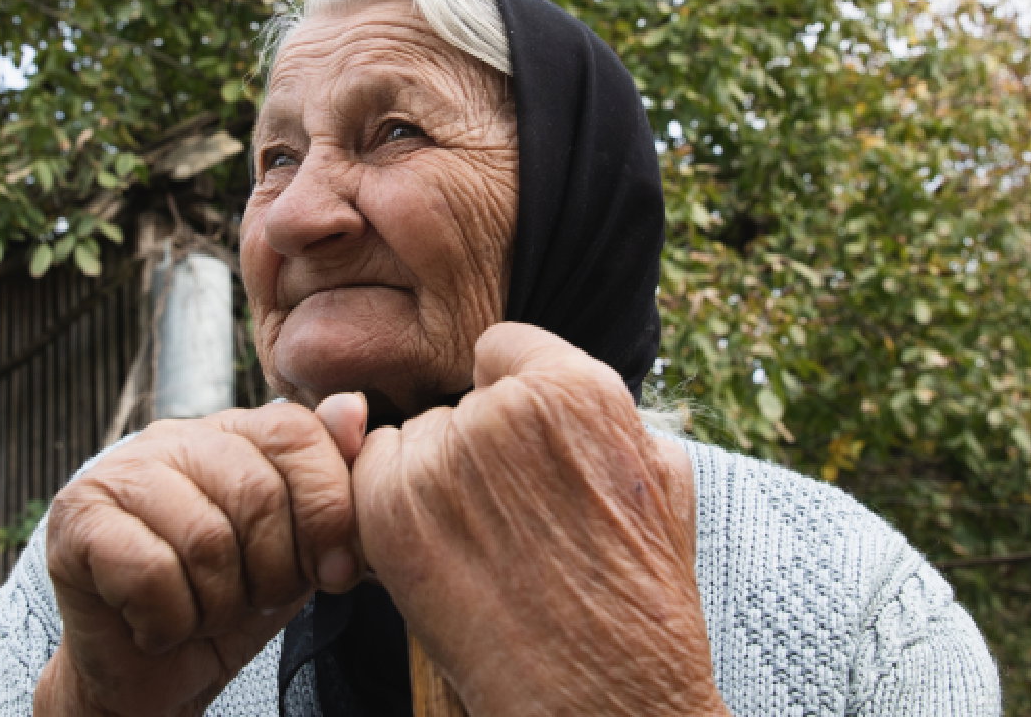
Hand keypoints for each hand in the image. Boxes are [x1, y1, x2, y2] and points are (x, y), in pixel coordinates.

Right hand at [34, 396, 368, 716]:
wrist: (148, 678)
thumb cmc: (229, 603)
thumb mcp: (301, 549)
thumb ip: (331, 483)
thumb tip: (354, 410)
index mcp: (231, 431)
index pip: (297, 432)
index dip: (328, 509)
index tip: (333, 572)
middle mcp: (171, 437)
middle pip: (256, 492)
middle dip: (272, 572)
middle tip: (251, 602)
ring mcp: (117, 473)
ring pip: (205, 538)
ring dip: (218, 604)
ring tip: (203, 614)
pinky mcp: (75, 520)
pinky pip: (151, 572)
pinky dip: (168, 621)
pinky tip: (157, 627)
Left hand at [352, 322, 727, 716]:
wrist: (600, 693)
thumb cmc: (638, 598)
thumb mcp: (662, 477)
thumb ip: (608, 414)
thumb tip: (562, 386)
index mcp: (576, 390)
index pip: (503, 347)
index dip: (509, 398)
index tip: (521, 449)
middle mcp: (501, 411)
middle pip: (457, 401)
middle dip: (473, 447)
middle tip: (508, 518)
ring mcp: (440, 457)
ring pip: (413, 441)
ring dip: (430, 482)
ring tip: (481, 549)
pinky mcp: (389, 507)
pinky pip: (368, 477)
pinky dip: (388, 512)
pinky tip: (441, 558)